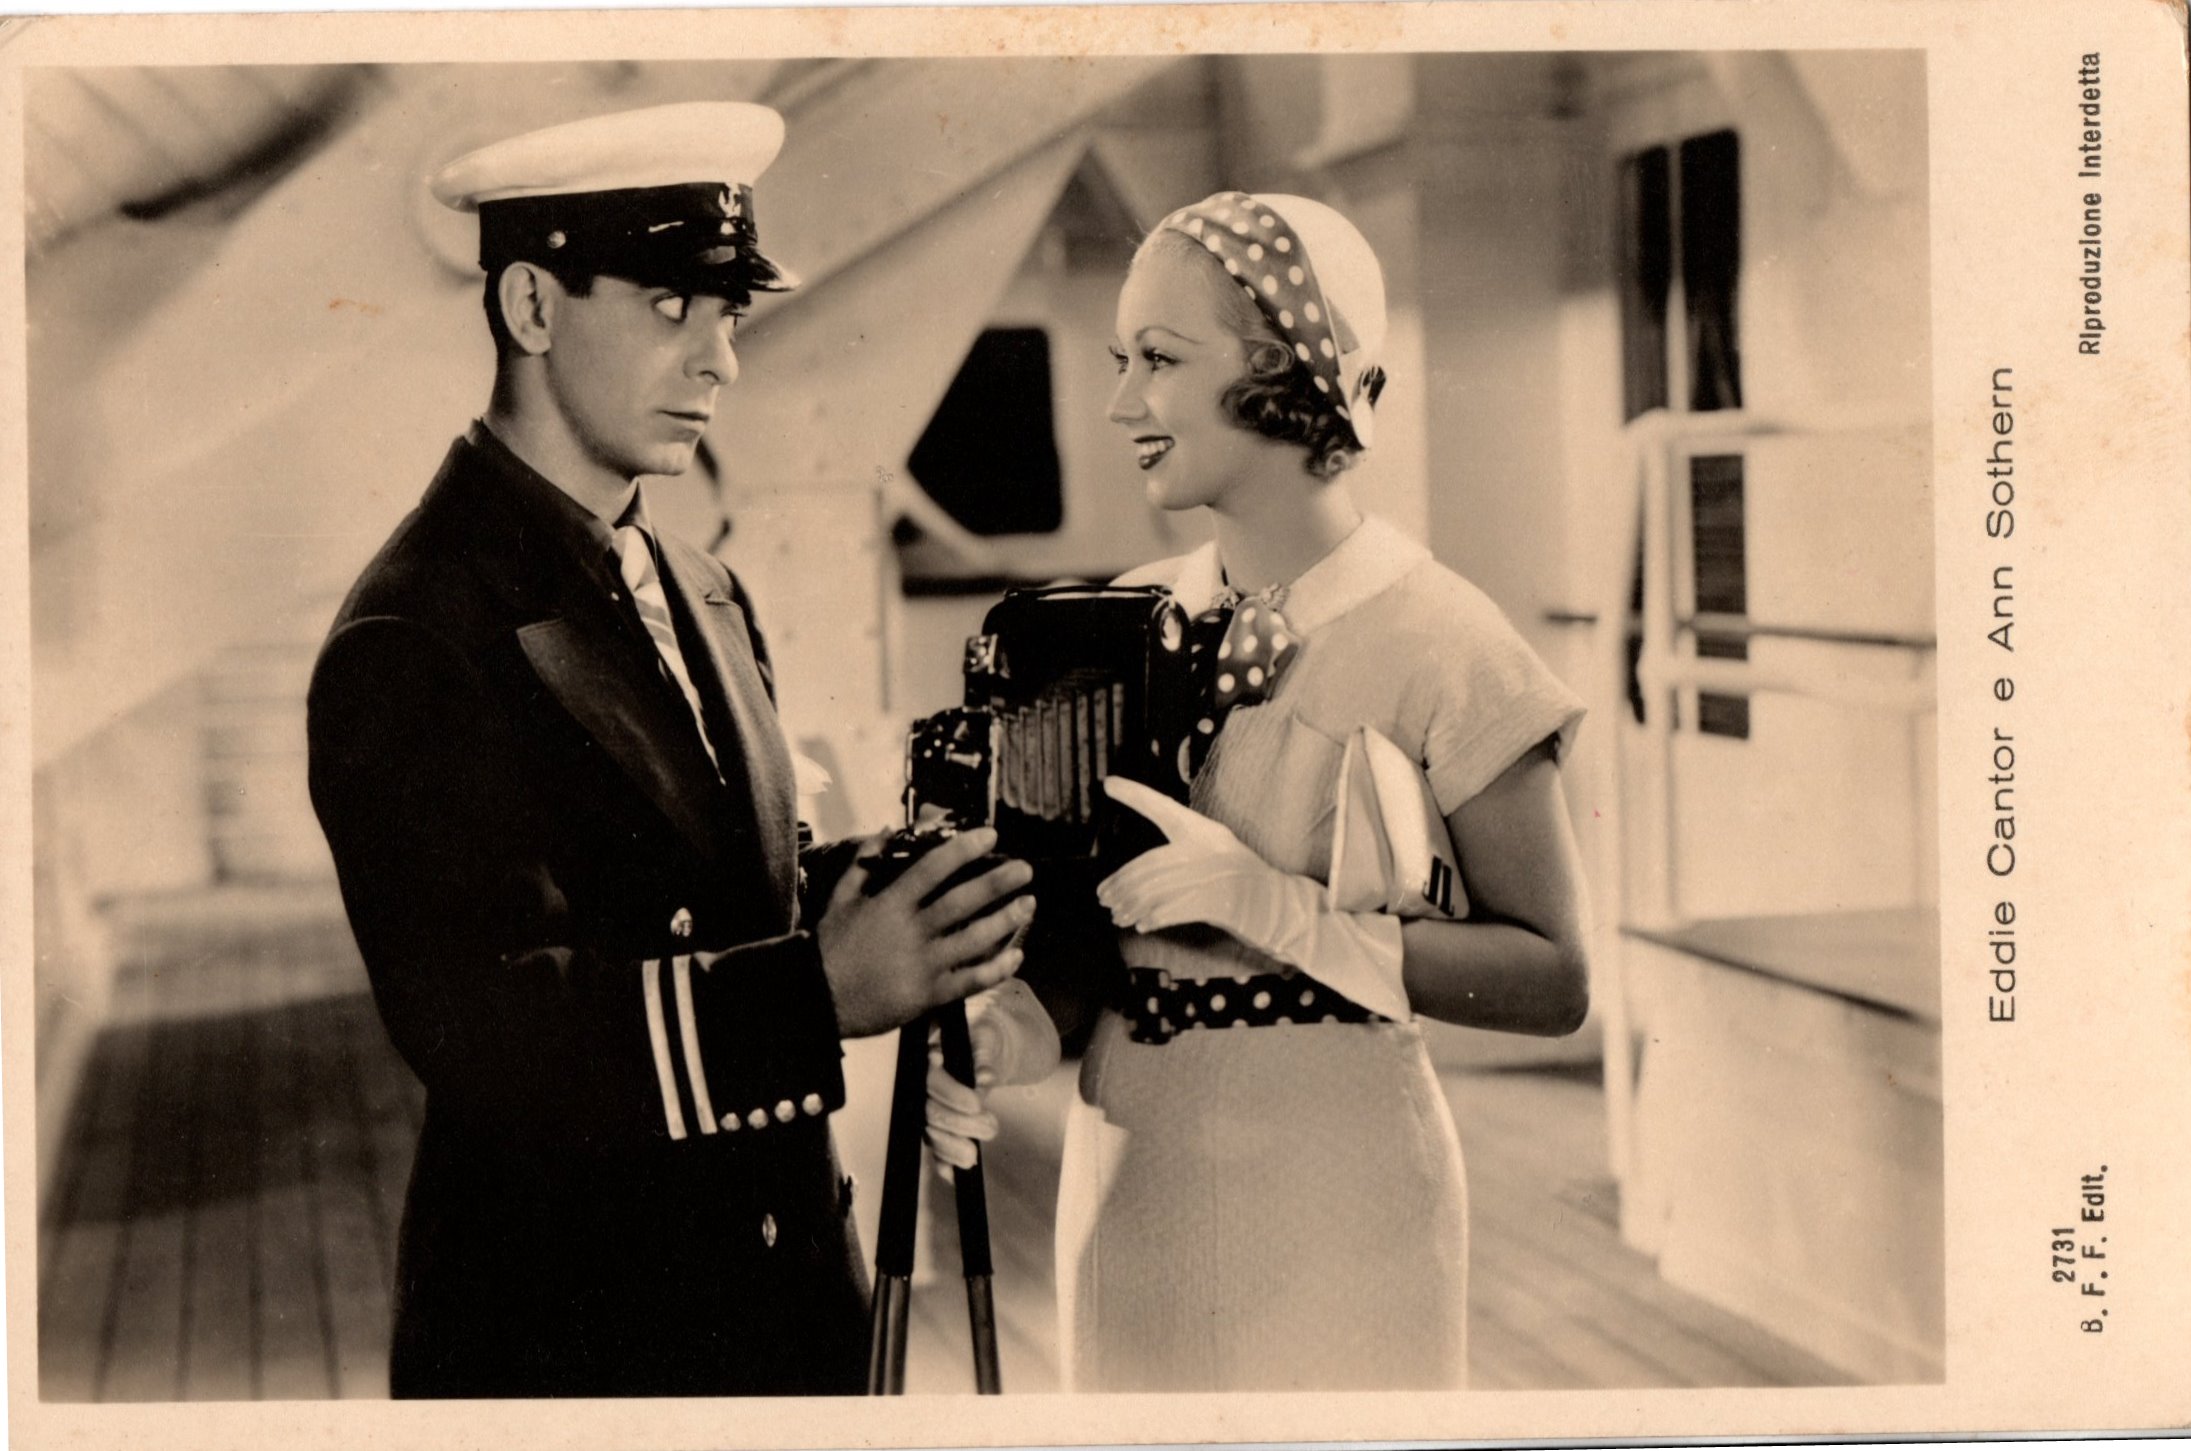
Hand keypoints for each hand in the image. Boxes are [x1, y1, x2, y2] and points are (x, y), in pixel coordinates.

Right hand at [815, 828, 1036, 1037]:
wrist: (815, 998)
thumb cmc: (829, 947)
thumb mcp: (840, 897)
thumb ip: (865, 862)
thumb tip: (886, 828)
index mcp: (890, 905)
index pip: (933, 868)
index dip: (964, 849)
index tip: (990, 835)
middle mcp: (910, 932)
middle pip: (962, 902)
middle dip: (997, 883)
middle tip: (1025, 869)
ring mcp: (922, 965)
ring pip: (974, 940)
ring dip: (1005, 921)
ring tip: (1029, 904)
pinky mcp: (927, 995)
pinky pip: (970, 981)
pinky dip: (997, 969)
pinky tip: (1016, 956)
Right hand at [923, 979, 1060, 1172]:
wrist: (986, 1050)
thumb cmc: (983, 1041)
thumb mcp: (987, 1041)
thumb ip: (984, 1058)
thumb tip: (983, 1076)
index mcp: (931, 1059)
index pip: (933, 1081)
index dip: (952, 1095)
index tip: (976, 1104)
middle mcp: (924, 1086)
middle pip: (931, 1112)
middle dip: (960, 1125)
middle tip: (990, 1126)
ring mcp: (929, 1109)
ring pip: (930, 1134)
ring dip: (952, 1148)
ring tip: (974, 1154)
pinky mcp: (938, 1128)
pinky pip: (934, 1150)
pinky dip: (943, 1164)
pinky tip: (953, 1173)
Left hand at [1095, 778, 1273, 933]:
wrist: (1283, 909)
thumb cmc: (1246, 886)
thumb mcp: (1216, 860)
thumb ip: (1180, 862)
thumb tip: (1136, 881)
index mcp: (1207, 831)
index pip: (1165, 808)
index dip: (1137, 794)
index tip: (1109, 783)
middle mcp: (1211, 847)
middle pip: (1151, 863)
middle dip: (1122, 883)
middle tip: (1104, 897)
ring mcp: (1217, 875)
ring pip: (1159, 888)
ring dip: (1133, 905)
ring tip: (1118, 916)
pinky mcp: (1222, 902)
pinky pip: (1176, 909)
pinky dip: (1155, 918)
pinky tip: (1142, 924)